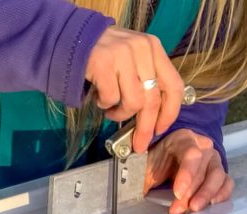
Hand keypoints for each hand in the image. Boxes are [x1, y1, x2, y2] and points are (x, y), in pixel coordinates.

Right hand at [85, 26, 184, 152]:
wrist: (73, 38)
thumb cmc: (105, 54)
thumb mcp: (133, 58)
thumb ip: (147, 78)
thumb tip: (155, 116)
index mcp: (154, 49)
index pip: (173, 85)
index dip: (169, 112)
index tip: (160, 129)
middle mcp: (142, 49)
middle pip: (153, 99)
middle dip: (145, 127)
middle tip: (138, 143)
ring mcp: (123, 55)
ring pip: (133, 102)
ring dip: (121, 114)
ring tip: (111, 110)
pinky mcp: (103, 63)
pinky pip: (111, 98)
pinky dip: (105, 104)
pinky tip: (99, 97)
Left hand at [146, 129, 233, 213]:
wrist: (168, 159)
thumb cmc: (157, 161)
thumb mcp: (146, 164)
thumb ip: (141, 175)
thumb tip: (130, 192)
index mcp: (183, 139)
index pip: (191, 154)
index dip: (186, 175)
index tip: (178, 193)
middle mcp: (203, 146)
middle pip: (203, 170)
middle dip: (190, 193)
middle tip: (179, 210)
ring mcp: (214, 160)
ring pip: (217, 177)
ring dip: (206, 196)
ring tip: (194, 210)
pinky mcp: (220, 173)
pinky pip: (226, 183)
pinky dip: (221, 195)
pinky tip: (212, 206)